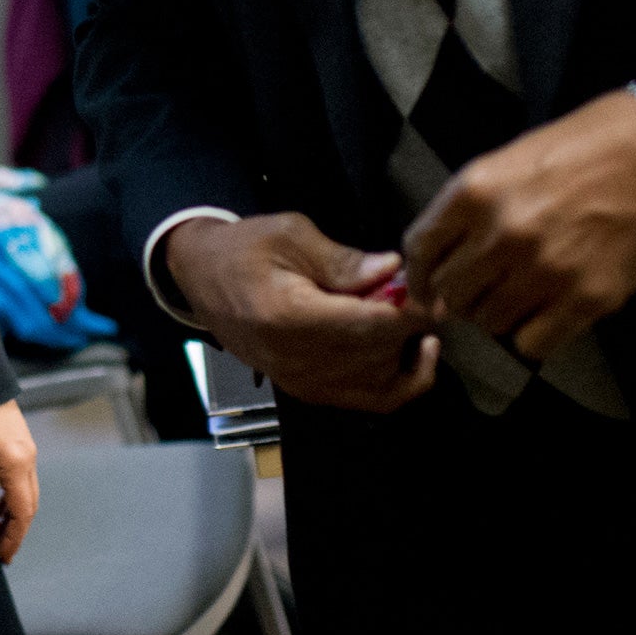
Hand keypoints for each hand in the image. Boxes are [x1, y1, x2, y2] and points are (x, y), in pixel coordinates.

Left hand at [0, 399, 37, 562]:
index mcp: (17, 463)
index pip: (22, 512)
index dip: (13, 537)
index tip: (2, 556)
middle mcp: (29, 456)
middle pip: (30, 503)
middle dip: (16, 529)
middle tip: (0, 549)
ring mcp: (28, 447)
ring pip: (28, 490)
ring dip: (16, 512)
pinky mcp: (21, 440)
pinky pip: (23, 476)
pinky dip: (15, 494)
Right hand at [166, 213, 440, 412]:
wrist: (201, 277)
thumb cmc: (244, 248)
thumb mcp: (289, 235)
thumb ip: (342, 260)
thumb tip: (394, 270)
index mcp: (287, 316)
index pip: (367, 325)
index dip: (410, 311)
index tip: (434, 290)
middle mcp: (296, 360)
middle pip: (379, 352)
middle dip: (409, 323)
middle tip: (423, 290)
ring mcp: (302, 382)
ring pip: (382, 378)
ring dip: (405, 346)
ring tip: (407, 311)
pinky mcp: (308, 391)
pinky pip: (372, 399)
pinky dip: (404, 381)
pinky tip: (417, 352)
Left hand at [404, 80, 635, 359]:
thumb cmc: (579, 148)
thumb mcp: (506, 161)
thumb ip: (468, 210)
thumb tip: (438, 262)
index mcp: (474, 192)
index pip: (420, 250)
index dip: (419, 275)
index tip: (426, 287)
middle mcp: (502, 233)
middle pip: (451, 294)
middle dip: (460, 296)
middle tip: (482, 290)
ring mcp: (545, 269)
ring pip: (489, 321)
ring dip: (497, 315)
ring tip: (519, 296)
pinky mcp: (588, 298)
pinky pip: (533, 344)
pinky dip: (533, 335)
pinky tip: (547, 314)